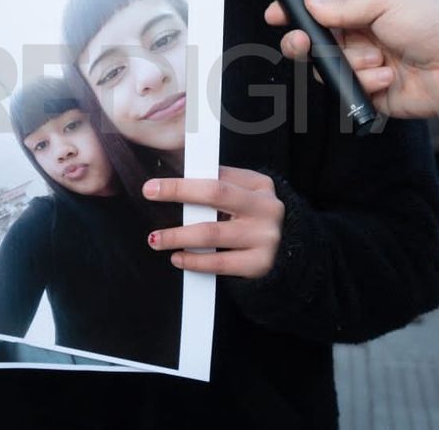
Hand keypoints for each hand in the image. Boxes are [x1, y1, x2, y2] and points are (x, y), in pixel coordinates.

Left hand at [142, 166, 282, 279]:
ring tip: (155, 239)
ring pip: (212, 233)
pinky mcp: (260, 263)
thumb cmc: (252, 221)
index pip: (216, 175)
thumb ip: (217, 187)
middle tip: (150, 193)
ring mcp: (265, 236)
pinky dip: (194, 260)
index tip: (153, 184)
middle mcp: (267, 207)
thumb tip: (173, 181)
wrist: (288, 255)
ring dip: (178, 235)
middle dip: (178, 191)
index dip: (183, 179)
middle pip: (215, 194)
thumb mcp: (243, 198)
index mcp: (259, 185)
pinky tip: (177, 258)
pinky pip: (219, 262)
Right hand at [263, 0, 438, 118]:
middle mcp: (358, 41)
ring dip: (352, 64)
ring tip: (381, 60)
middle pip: (314, 45)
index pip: (318, 12)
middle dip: (304, 44)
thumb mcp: (387, 2)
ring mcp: (364, 68)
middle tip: (301, 42)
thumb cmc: (431, 23)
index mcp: (360, 13)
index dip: (295, 13)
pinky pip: (351, 92)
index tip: (275, 15)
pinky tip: (389, 77)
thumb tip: (309, 2)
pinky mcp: (372, 95)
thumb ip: (345, 6)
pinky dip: (368, 84)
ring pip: (330, 70)